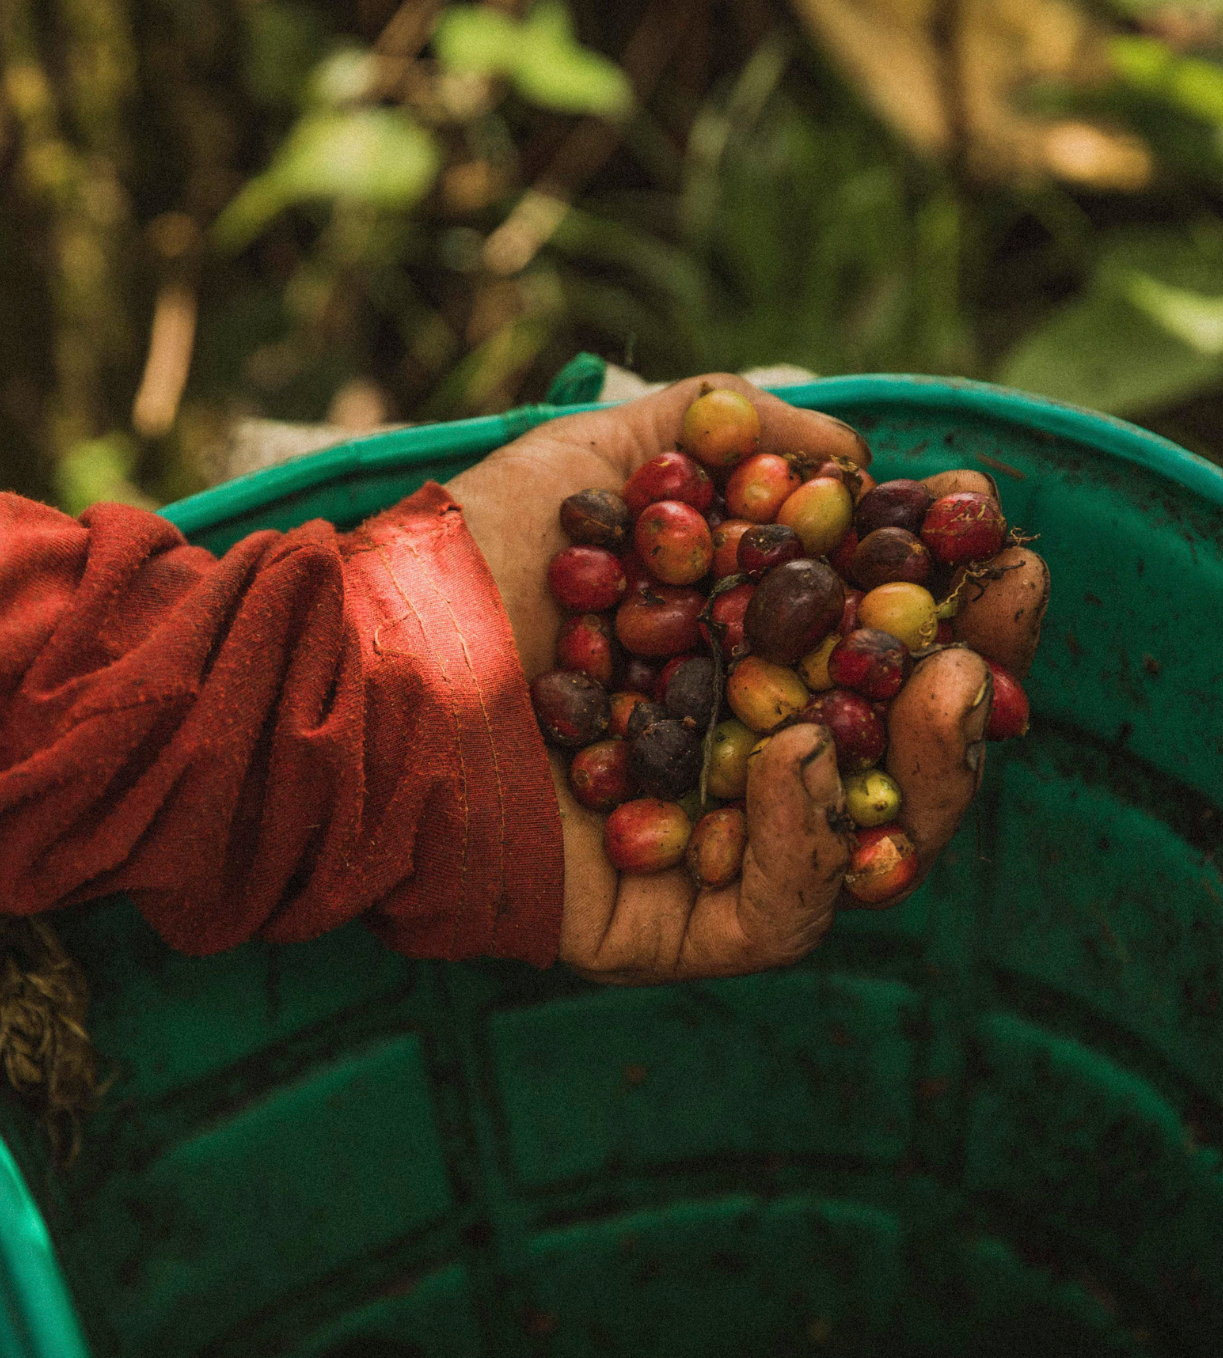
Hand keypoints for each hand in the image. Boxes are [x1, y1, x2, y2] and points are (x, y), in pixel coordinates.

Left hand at [447, 375, 1048, 983]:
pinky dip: (805, 842)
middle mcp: (733, 763)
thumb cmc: (470, 568)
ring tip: (944, 688)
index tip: (990, 543)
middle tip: (998, 622)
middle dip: (972, 688)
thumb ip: (721, 433)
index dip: (946, 599)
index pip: (873, 650)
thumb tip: (854, 452)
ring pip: (866, 848)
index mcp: (733, 668)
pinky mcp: (664, 924)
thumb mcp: (601, 460)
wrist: (359, 673)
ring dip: (929, 772)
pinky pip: (773, 914)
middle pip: (895, 753)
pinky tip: (796, 757)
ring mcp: (705, 851)